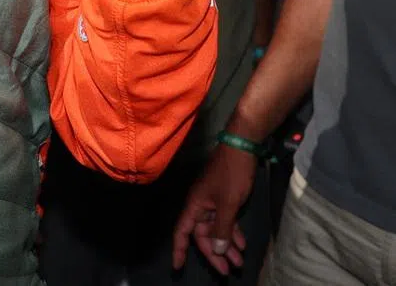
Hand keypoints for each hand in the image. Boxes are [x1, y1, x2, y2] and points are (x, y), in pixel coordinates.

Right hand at [172, 141, 255, 273]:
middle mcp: (201, 205)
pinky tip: (242, 244)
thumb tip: (215, 250)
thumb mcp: (228, 203)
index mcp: (195, 204)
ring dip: (226, 246)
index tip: (178, 267)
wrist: (242, 149)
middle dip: (214, 253)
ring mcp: (213, 202)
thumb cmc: (231, 174)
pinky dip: (232, 233)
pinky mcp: (225, 199)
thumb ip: (221, 228)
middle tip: (227, 272)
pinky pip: (225, 221)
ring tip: (239, 263)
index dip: (179, 249)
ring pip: (216, 229)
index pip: (183, 230)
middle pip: (202, 234)